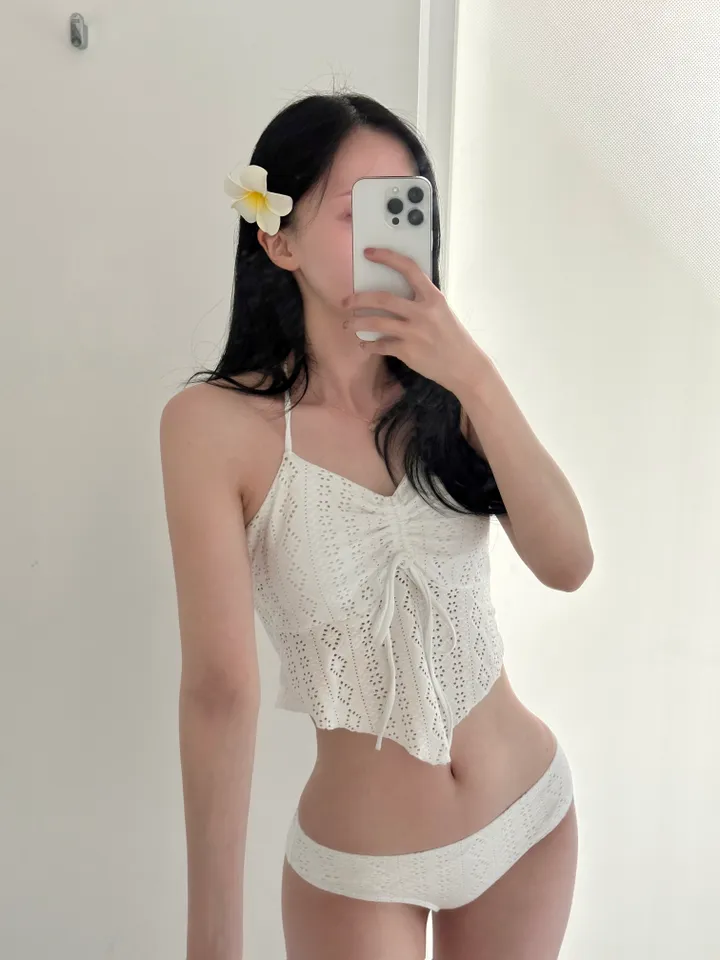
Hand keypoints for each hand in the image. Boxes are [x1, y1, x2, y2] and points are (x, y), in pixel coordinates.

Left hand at [342, 247, 490, 394]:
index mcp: (433, 297)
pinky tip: (364, 345)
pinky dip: (369, 346)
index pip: (408, 269)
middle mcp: (422, 312)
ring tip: (348, 324)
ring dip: (357, 323)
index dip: (387, 258)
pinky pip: (381, 345)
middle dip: (359, 299)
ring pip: (376, 323)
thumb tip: (391, 297)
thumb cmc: (452, 337)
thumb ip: (421, 302)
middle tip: (345, 301)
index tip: (369, 253)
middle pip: (382, 299)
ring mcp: (414, 332)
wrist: (464, 365)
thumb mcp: (441, 312)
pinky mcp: (408, 351)